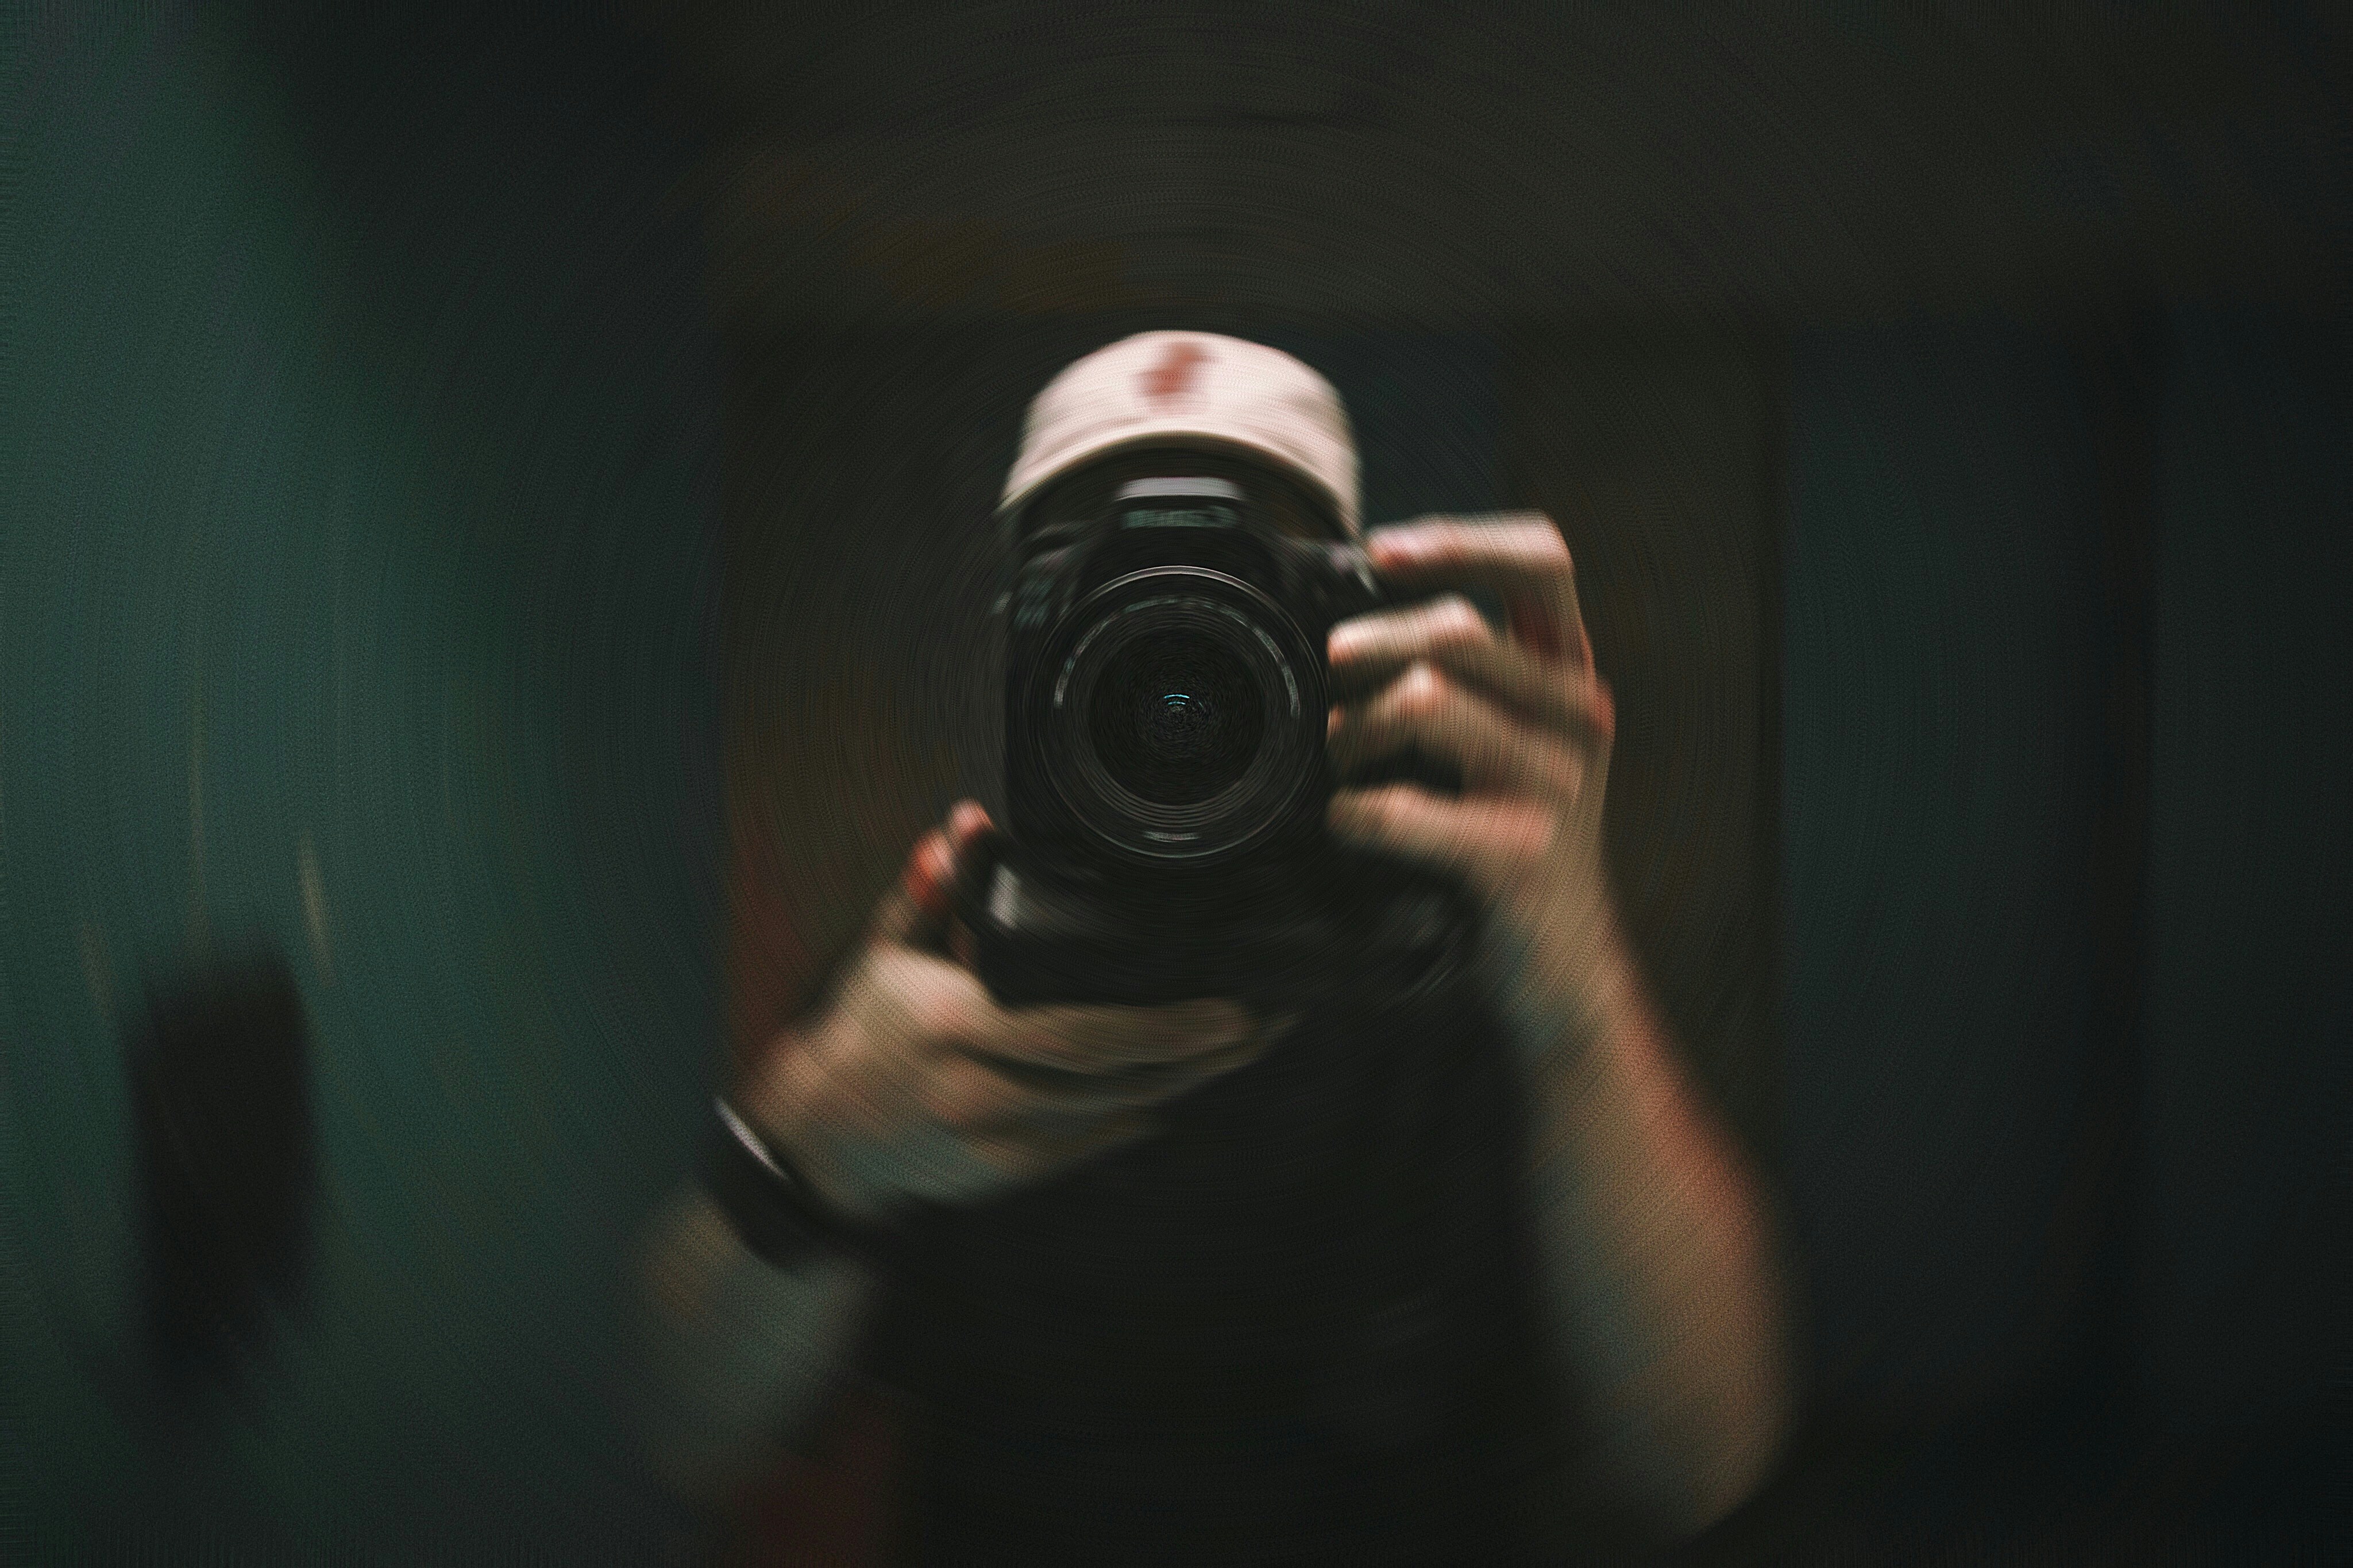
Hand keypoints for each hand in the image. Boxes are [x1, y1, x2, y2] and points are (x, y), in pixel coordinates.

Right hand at [734, 803, 1269, 1222]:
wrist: (822, 1138)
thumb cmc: (868, 1029)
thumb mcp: (887, 951)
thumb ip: (931, 889)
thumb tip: (967, 822)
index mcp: (954, 1028)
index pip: (1077, 1032)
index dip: (1163, 1027)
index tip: (1232, 1007)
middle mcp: (976, 1093)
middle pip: (1114, 1080)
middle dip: (1201, 1054)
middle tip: (1271, 1021)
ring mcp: (994, 1143)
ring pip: (1114, 1117)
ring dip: (1188, 1083)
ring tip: (1249, 1046)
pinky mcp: (1007, 1174)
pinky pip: (1094, 1145)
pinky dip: (1144, 1114)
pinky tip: (1189, 1084)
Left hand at [1326, 515, 1623, 1042]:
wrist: (1559, 962)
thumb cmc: (1509, 839)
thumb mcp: (1508, 739)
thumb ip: (1465, 674)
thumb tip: (1354, 620)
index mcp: (1569, 674)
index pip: (1541, 562)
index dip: (1460, 539)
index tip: (1380, 553)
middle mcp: (1575, 716)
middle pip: (1458, 627)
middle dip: (1368, 648)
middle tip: (1333, 684)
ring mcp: (1554, 785)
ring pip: (1425, 700)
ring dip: (1352, 730)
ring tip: (1342, 763)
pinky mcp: (1517, 854)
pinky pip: (1402, 808)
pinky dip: (1352, 813)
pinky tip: (1347, 824)